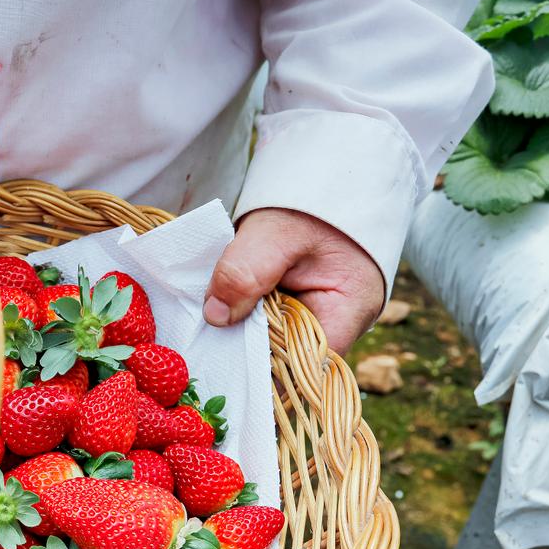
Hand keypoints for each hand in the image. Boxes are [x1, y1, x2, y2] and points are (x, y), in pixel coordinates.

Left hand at [203, 208, 385, 354]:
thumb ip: (246, 271)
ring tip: (203, 334)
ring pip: (269, 340)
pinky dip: (240, 317)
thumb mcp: (276, 232)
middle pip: (284, 357)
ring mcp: (312, 316)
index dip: (264, 371)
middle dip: (245, 353)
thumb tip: (216, 317)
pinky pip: (263, 323)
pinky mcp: (292, 306)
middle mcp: (334, 323)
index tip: (222, 369)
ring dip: (238, 334)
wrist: (324, 178)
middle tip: (201, 354)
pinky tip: (215, 314)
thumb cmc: (313, 202)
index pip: (304, 363)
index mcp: (348, 312)